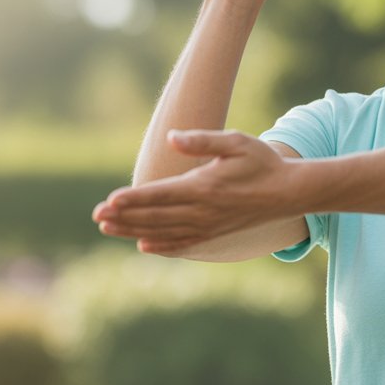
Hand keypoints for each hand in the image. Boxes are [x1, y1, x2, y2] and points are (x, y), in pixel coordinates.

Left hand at [92, 130, 299, 254]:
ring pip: (163, 232)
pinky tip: (143, 245)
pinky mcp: (214, 235)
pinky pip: (182, 244)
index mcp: (204, 187)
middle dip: (123, 217)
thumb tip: (171, 138)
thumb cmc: (261, 162)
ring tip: (108, 228)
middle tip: (96, 216)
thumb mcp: (236, 142)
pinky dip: (161, 246)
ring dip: (133, 231)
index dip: (133, 199)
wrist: (288, 193)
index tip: (108, 202)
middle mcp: (203, 211)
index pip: (160, 195)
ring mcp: (208, 227)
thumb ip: (202, 140)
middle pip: (155, 217)